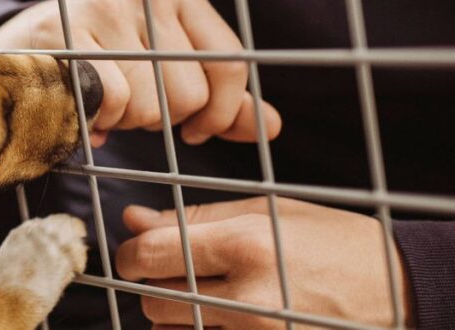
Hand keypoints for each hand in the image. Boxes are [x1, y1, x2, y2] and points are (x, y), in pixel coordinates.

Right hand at [0, 0, 281, 146]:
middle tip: (132, 106)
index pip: (229, 64)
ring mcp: (103, 5)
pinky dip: (96, 119)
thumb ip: (218, 101)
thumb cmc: (100, 66)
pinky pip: (109, 102)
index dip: (219, 113)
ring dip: (126, 120)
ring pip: (149, 104)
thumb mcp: (165, 75)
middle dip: (162, 118)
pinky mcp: (66, 30)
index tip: (198, 130)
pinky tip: (80, 103)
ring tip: (103, 101)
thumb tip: (270, 126)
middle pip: (189, 93)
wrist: (19, 52)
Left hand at [115, 197, 411, 328]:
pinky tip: (226, 317)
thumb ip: (193, 220)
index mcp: (244, 245)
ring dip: (179, 315)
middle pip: (155, 301)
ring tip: (212, 295)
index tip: (135, 253)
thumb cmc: (331, 241)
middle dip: (155, 286)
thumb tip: (132, 221)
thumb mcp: (265, 212)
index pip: (149, 256)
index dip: (130, 254)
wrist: (398, 289)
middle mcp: (248, 297)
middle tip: (182, 273)